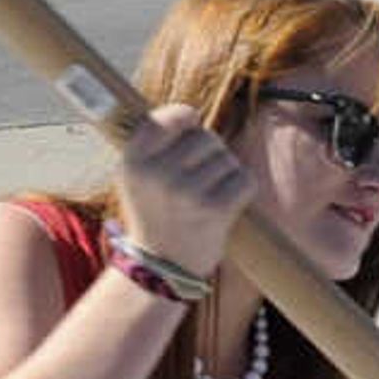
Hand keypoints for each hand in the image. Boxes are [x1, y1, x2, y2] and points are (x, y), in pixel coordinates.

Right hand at [114, 103, 253, 280]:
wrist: (163, 267)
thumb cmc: (154, 212)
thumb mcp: (136, 174)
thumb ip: (153, 140)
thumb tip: (189, 112)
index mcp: (134, 159)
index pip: (172, 116)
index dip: (187, 119)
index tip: (189, 129)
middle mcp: (158, 173)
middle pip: (206, 137)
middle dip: (210, 153)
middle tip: (197, 179)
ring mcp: (187, 192)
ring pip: (227, 159)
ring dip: (225, 174)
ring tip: (207, 196)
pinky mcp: (215, 210)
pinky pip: (245, 180)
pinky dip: (241, 191)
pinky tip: (225, 206)